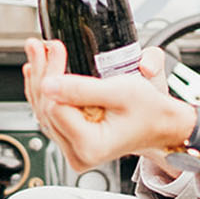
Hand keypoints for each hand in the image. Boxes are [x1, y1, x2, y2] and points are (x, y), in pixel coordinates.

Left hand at [24, 39, 194, 170]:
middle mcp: (78, 153)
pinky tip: (40, 72)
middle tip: (40, 46)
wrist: (162, 124)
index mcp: (90, 145)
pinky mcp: (72, 140)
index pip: (55, 107)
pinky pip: (51, 114)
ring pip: (45, 110)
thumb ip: (83, 89)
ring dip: (40, 78)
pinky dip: (46, 91)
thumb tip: (48, 84)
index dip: (52, 75)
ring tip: (38, 52)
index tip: (56, 49)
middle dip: (42, 72)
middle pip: (46, 108)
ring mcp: (73, 149)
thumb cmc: (149, 110)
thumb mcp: (120, 92)